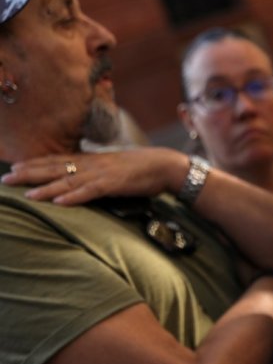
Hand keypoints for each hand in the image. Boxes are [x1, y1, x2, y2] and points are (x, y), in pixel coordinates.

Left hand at [1, 147, 188, 204]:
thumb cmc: (142, 168)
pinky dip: (74, 198)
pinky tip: (59, 203)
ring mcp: (102, 174)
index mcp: (91, 160)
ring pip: (68, 181)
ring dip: (46, 188)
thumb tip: (83, 178)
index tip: (14, 167)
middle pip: (55, 168)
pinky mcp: (114, 184)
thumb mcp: (114, 167)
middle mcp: (92, 164)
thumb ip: (97, 171)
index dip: (34, 164)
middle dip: (30, 174)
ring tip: (27, 194)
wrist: (165, 165)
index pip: (57, 160)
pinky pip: (90, 192)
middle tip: (7, 179)